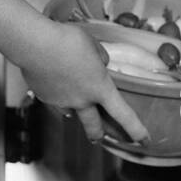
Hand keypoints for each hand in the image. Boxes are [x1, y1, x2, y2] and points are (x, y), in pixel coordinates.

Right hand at [20, 20, 148, 145]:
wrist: (35, 44)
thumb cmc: (67, 40)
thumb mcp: (93, 45)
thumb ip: (100, 58)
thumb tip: (99, 63)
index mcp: (100, 88)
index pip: (124, 114)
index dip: (136, 129)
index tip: (144, 140)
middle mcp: (82, 100)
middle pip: (94, 126)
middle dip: (99, 134)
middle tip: (99, 138)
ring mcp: (61, 101)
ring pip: (71, 114)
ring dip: (75, 113)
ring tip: (74, 110)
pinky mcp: (44, 96)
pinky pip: (55, 101)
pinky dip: (58, 96)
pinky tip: (54, 84)